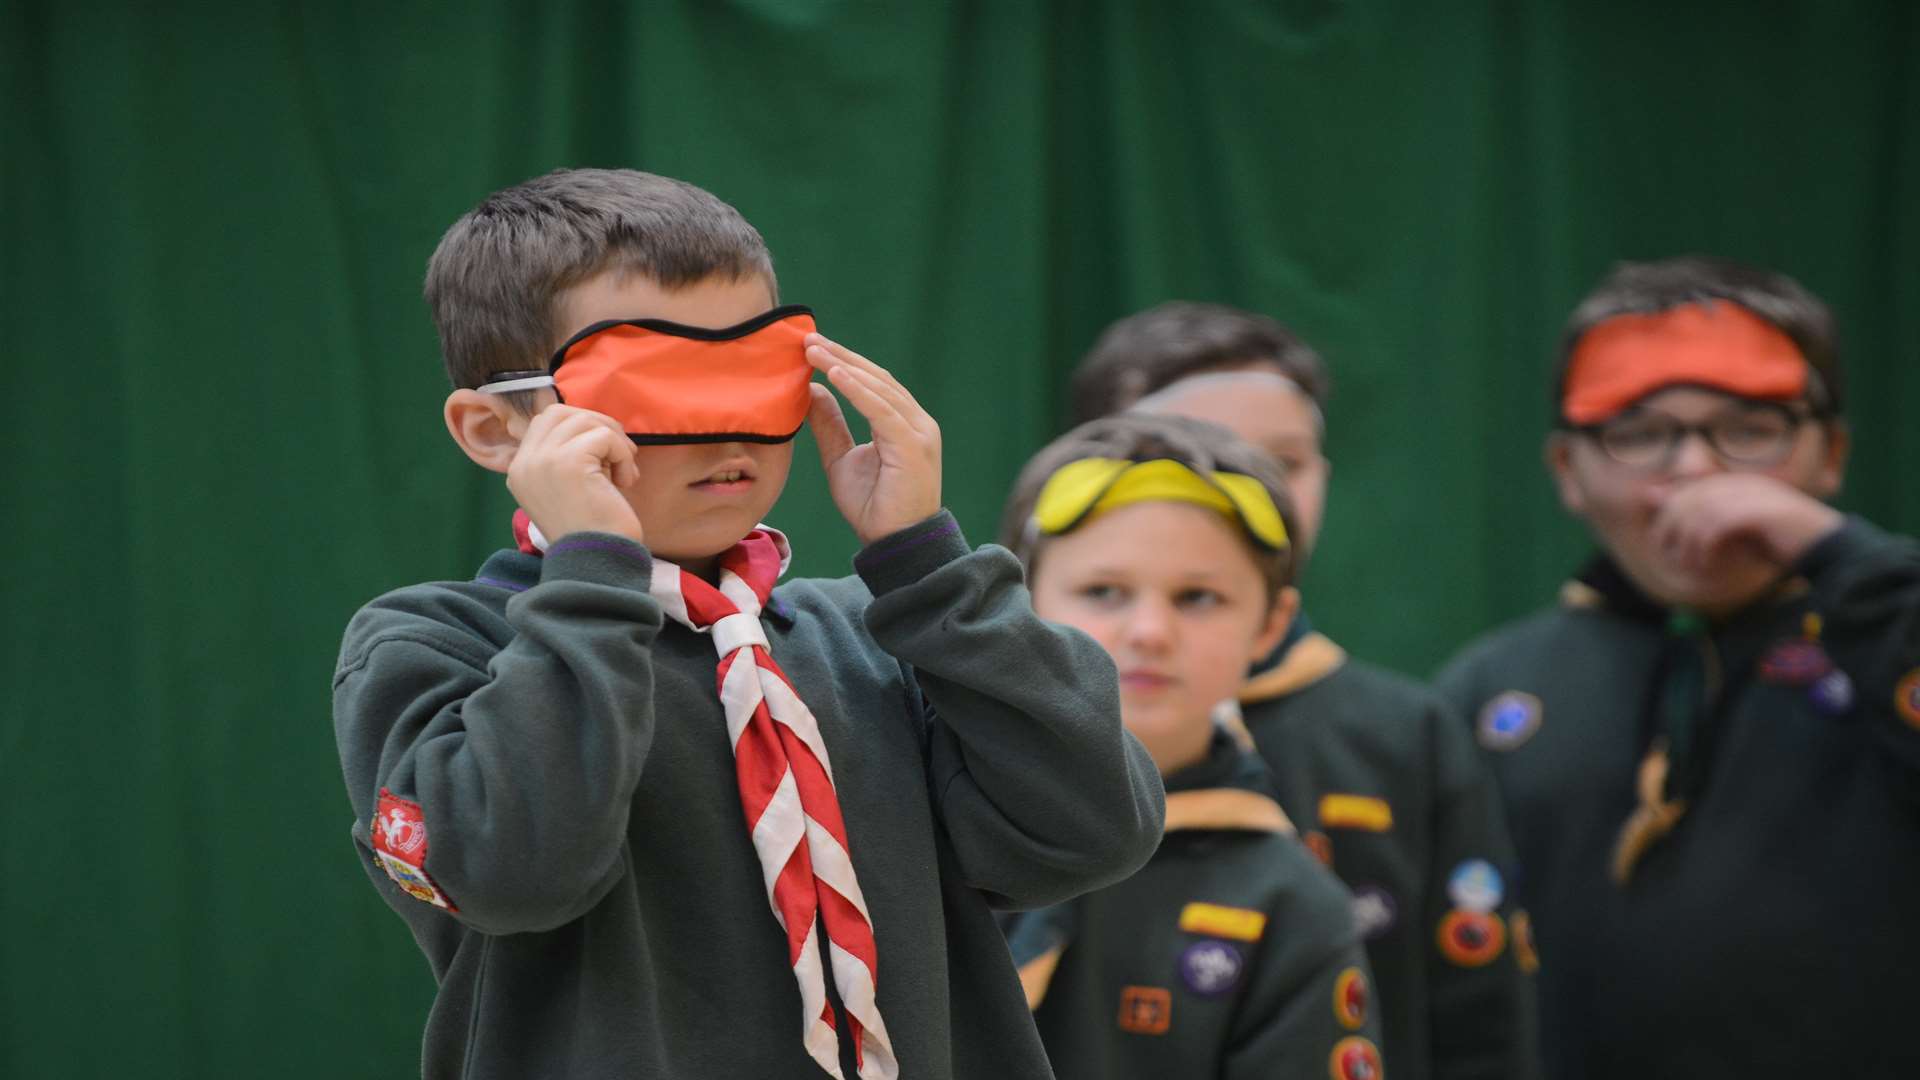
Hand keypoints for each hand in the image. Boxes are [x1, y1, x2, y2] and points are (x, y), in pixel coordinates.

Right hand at [505, 404, 644, 544]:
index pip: (544, 422)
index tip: (603, 456)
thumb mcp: (568, 488)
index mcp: (519, 470)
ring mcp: (542, 461)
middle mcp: (523, 463)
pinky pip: (604, 436)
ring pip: (585, 421)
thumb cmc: (592, 531)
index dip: (580, 428)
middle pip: (560, 413)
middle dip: (596, 425)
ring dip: (614, 442)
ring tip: (623, 473)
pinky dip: (623, 455)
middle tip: (620, 454)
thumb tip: (594, 424)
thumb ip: (566, 456)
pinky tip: (625, 482)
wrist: (598, 564)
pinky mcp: (567, 462)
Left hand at [804, 333, 941, 544]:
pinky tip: (835, 375)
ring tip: (814, 351)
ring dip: (844, 366)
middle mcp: (915, 422)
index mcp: (902, 423)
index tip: (810, 347)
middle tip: (807, 339)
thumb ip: (831, 426)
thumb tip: (813, 391)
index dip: (842, 362)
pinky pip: (882, 411)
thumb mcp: (841, 459)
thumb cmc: (874, 506)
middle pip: (876, 378)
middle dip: (840, 356)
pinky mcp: (912, 446)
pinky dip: (858, 391)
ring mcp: (918, 433)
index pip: (872, 383)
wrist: (894, 544)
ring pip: (879, 389)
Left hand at [1649, 473, 1842, 574]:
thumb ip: (1702, 521)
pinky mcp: (1761, 512)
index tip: (1664, 545)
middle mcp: (1743, 483)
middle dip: (1670, 531)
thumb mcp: (1737, 534)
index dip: (1668, 518)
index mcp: (1738, 484)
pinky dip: (1707, 549)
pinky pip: (1717, 526)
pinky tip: (1711, 567)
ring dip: (1690, 545)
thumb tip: (1657, 503)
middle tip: (1672, 558)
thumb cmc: (1782, 543)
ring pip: (1698, 514)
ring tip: (1694, 567)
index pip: (1687, 492)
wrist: (1830, 550)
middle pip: (1686, 500)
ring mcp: (1753, 495)